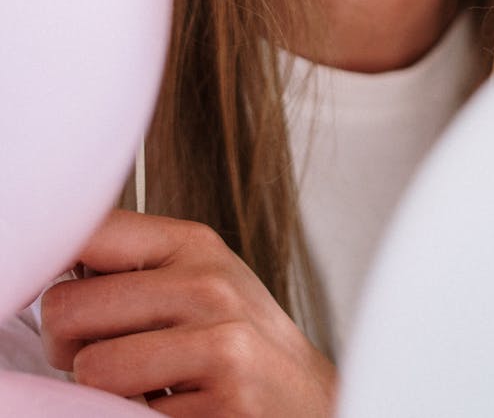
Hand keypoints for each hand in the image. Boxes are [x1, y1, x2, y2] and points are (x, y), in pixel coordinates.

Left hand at [41, 209, 335, 415]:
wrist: (307, 399)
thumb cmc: (235, 341)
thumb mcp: (195, 280)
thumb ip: (133, 266)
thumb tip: (52, 263)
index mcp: (193, 243)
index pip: (88, 230)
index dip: (52, 269)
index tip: (65, 301)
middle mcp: (207, 282)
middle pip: (68, 308)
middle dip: (68, 346)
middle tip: (104, 358)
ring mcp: (220, 340)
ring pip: (92, 369)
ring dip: (105, 393)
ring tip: (145, 386)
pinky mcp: (226, 398)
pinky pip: (133, 417)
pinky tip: (179, 408)